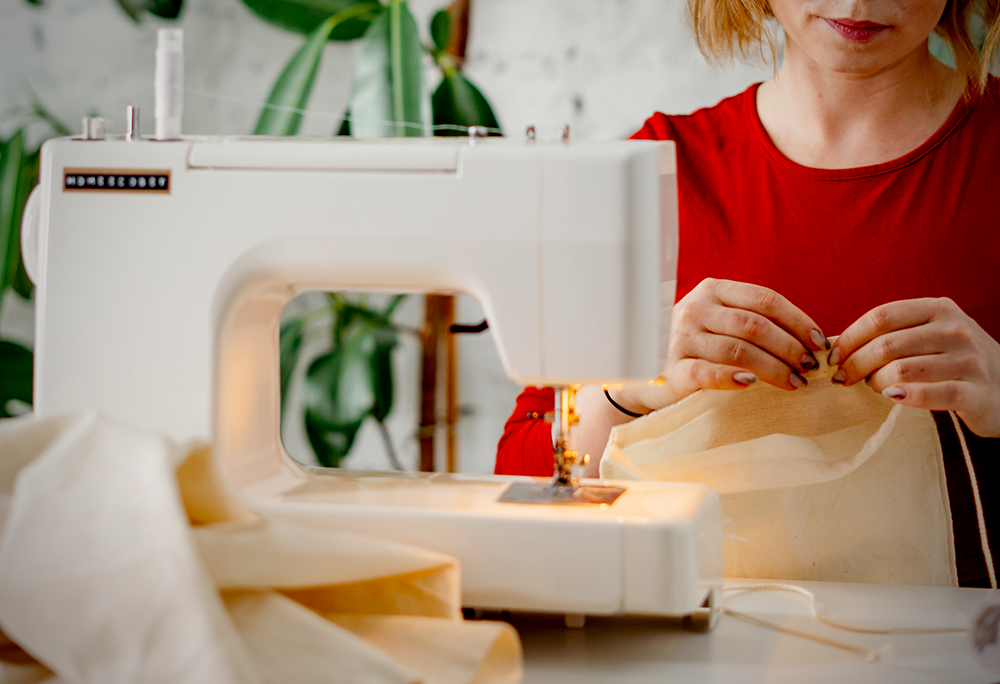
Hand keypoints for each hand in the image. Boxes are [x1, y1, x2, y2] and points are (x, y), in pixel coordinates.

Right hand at [611, 278, 829, 413]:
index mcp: (712, 291)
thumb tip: (812, 341)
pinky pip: (708, 373)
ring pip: (737, 349)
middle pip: (753, 325)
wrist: (651, 374)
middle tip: (810, 367)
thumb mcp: (722, 323)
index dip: (797, 320)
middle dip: (789, 347)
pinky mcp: (673, 370)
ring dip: (773, 368)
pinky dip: (733, 378)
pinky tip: (753, 384)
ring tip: (795, 382)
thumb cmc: (701, 348)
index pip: (764, 299)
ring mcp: (681, 338)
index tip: (819, 342)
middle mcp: (694, 309)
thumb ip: (756, 323)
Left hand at [829, 298, 999, 436]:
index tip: (832, 358)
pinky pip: (931, 394)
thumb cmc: (955, 362)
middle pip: (886, 344)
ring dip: (876, 382)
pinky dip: (904, 397)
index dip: (850, 338)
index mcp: (938, 309)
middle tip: (844, 379)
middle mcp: (955, 329)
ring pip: (902, 369)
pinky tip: (893, 398)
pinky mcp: (977, 392)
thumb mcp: (930, 336)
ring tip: (874, 387)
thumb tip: (836, 347)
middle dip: (855, 364)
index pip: (881, 317)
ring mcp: (969, 360)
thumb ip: (893, 335)